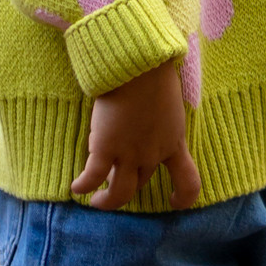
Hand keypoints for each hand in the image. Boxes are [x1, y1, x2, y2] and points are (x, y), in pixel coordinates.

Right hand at [70, 56, 201, 211]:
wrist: (137, 64)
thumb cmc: (154, 74)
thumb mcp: (169, 104)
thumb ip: (160, 122)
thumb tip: (143, 124)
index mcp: (174, 143)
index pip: (189, 182)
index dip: (184, 198)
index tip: (173, 201)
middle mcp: (153, 154)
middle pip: (141, 183)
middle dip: (127, 185)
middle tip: (113, 184)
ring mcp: (129, 153)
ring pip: (119, 193)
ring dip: (107, 202)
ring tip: (96, 202)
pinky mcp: (105, 147)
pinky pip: (93, 177)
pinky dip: (83, 185)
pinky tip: (76, 187)